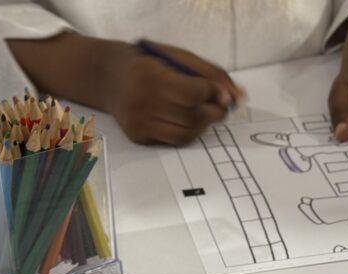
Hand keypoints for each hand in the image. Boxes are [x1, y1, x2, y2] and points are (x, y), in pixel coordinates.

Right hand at [103, 41, 243, 144]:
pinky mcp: (138, 136)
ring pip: (185, 134)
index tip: (219, 92)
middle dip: (214, 112)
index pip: (192, 93)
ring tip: (205, 113)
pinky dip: (188, 132)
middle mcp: (140, 102)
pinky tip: (187, 120)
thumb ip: (211, 73)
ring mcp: (138, 122)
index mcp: (150, 75)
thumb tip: (239, 96)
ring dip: (204, 125)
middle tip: (219, 106)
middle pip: (191, 117)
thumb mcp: (178, 57)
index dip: (212, 94)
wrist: (108, 76)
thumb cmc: (150, 63)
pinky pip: (173, 141)